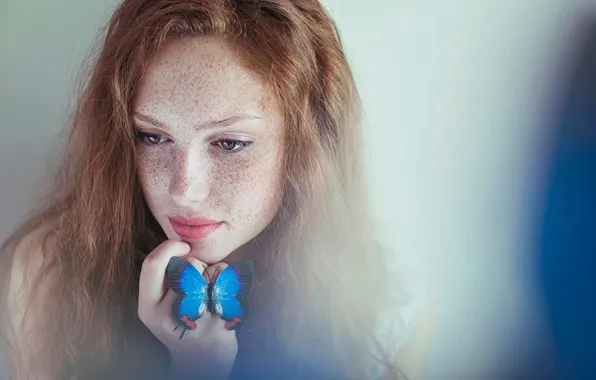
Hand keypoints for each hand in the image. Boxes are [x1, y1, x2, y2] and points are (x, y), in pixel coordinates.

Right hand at [138, 240, 237, 378]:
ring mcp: (195, 320)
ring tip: (212, 290)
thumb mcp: (158, 306)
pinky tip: (225, 297)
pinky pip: (229, 284)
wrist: (201, 362)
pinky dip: (231, 283)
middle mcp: (167, 316)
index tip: (183, 246)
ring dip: (217, 273)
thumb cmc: (181, 322)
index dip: (169, 247)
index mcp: (147, 308)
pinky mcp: (220, 322)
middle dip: (198, 264)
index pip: (151, 264)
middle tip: (198, 280)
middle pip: (188, 264)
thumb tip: (181, 240)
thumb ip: (162, 277)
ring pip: (213, 271)